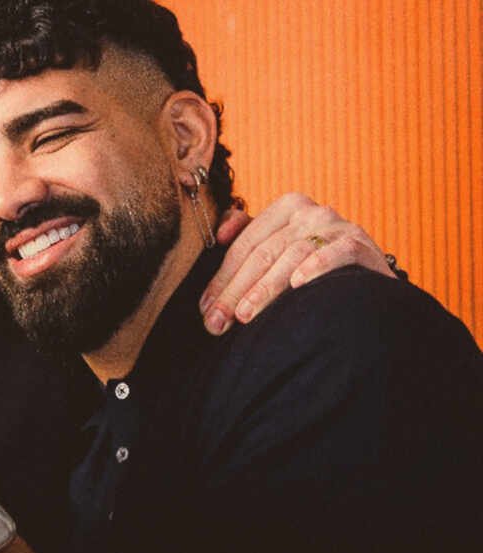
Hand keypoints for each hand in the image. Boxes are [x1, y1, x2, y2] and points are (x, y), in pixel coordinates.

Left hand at [202, 192, 394, 334]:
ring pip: (291, 256)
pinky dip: (315, 267)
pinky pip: (334, 253)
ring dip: (265, 288)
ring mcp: (337, 225)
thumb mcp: (281, 247)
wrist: (370, 285)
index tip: (205, 308)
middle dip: (235, 290)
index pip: (245, 244)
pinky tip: (298, 285)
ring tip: (245, 315)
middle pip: (263, 252)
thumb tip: (219, 234)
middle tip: (217, 322)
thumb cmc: (316, 268)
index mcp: (287, 208)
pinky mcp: (360, 244)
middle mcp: (312, 212)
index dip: (222, 277)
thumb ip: (249, 236)